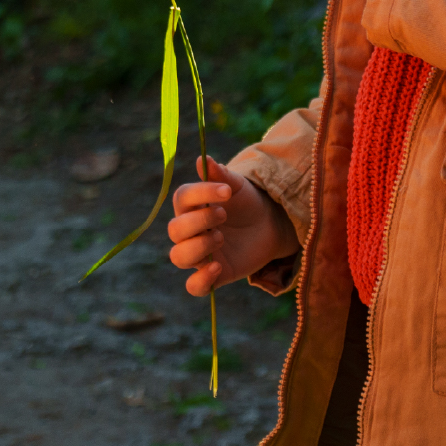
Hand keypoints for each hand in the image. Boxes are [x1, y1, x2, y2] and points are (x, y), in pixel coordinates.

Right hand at [166, 157, 298, 295]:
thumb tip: (203, 159)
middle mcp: (190, 231)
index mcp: (191, 206)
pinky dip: (201, 280)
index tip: (227, 191)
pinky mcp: (214, 275)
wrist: (271, 225)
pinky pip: (194, 286)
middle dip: (199, 221)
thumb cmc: (248, 202)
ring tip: (221, 237)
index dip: (201, 193)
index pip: (181, 199)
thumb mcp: (238, 186)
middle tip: (224, 215)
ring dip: (198, 247)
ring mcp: (200, 254)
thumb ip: (221, 175)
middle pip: (174, 230)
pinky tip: (217, 266)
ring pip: (178, 257)